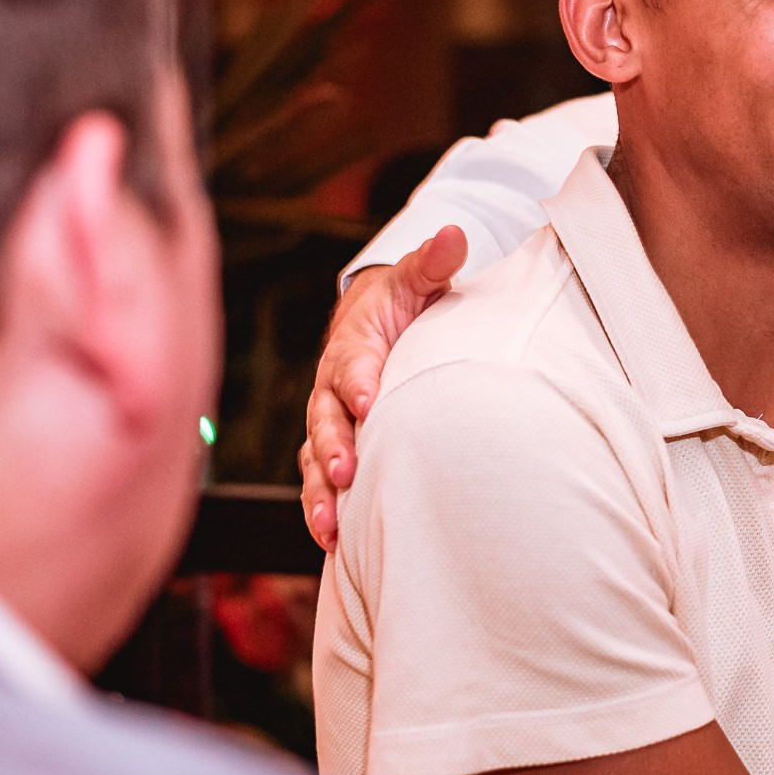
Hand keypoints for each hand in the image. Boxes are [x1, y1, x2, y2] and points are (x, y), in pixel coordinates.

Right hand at [299, 226, 466, 550]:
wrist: (378, 323)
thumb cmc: (404, 304)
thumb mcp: (418, 278)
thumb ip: (435, 262)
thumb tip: (457, 233)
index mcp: (355, 346)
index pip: (353, 363)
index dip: (358, 380)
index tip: (369, 398)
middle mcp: (335, 387)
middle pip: (327, 419)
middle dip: (334, 445)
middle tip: (346, 470)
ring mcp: (333, 422)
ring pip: (316, 458)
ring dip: (321, 492)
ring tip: (330, 525)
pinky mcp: (337, 449)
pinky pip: (322, 481)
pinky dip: (324, 508)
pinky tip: (333, 541)